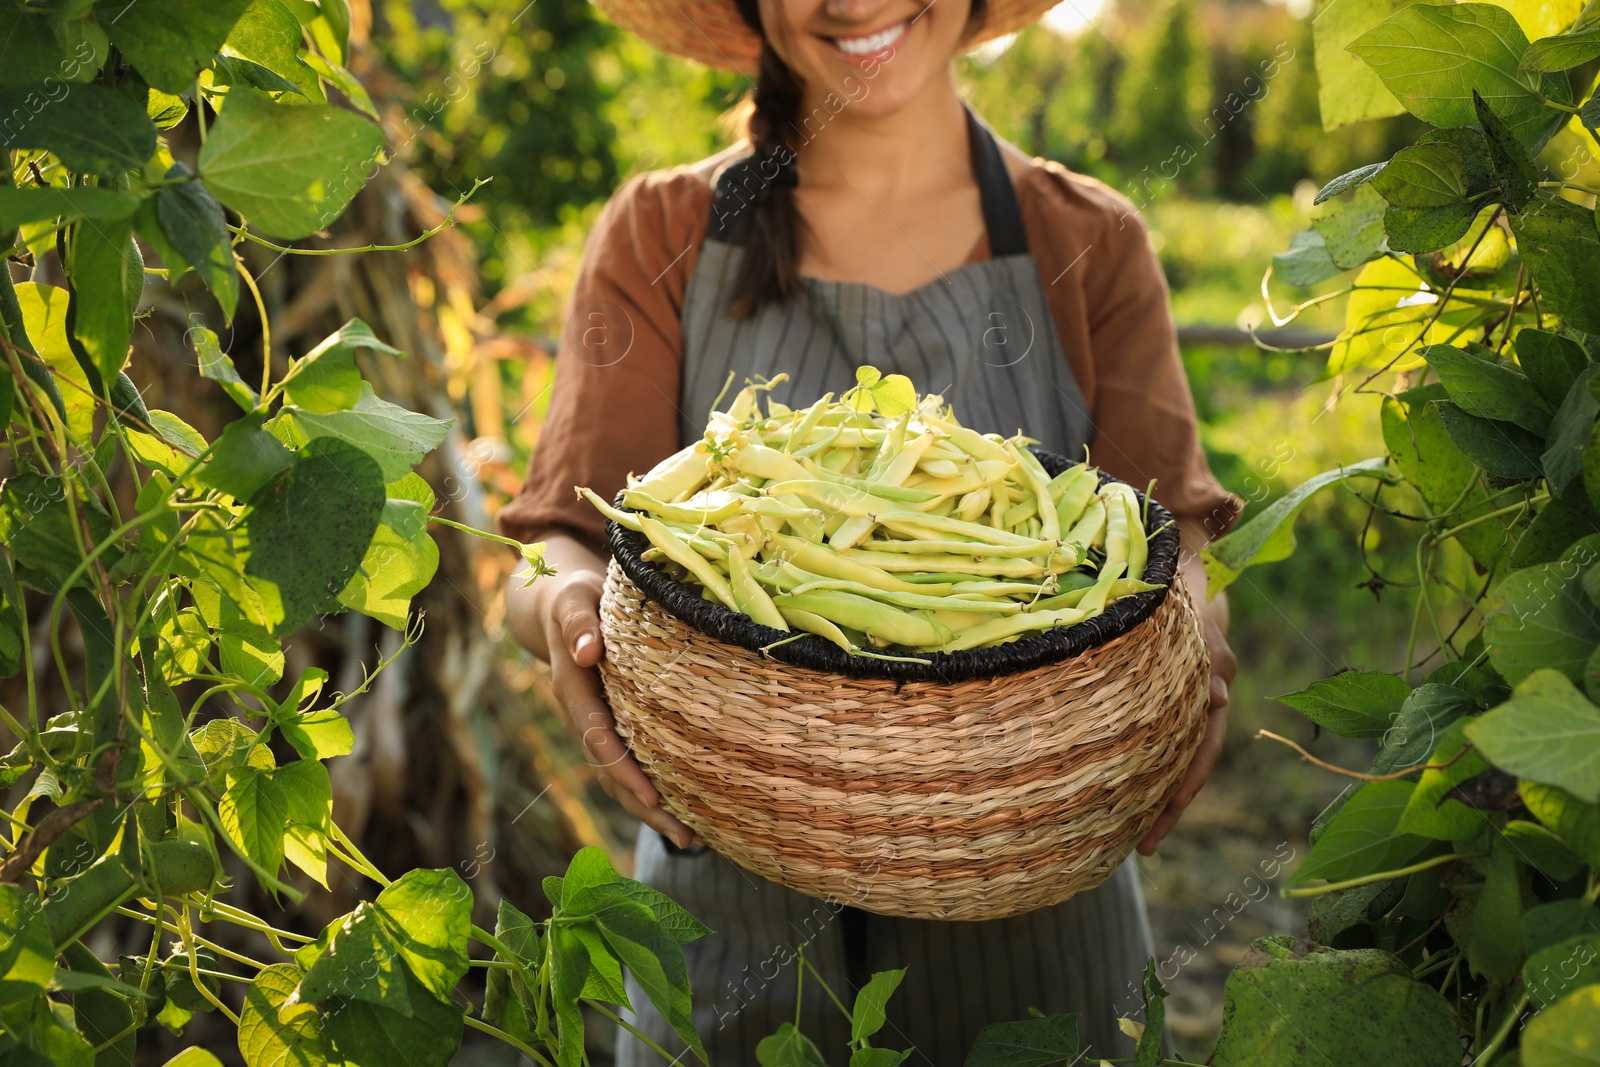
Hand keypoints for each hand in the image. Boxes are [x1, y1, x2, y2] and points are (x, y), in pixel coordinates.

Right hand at [519, 544, 695, 848]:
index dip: (622, 767)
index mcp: (573, 688)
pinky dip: (655, 792)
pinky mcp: (612, 727)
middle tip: (686, 838)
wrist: (561, 604)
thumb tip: (589, 651)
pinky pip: (631, 765)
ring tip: (695, 842)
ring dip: (653, 812)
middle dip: (646, 807)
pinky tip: (690, 812)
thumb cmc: (577, 596)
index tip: (650, 797)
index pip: (598, 735)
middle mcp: (582, 716)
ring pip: (621, 777)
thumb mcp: (574, 599)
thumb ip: (579, 624)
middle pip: (612, 770)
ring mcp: (596, 725)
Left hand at [1135, 612, 1233, 855]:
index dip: (1188, 784)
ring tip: (1121, 838)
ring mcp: (1175, 720)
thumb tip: (1222, 695)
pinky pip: (1146, 752)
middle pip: (1183, 775)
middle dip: (1166, 813)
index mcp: (1213, 706)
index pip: (1203, 754)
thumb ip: (1215, 661)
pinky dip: (1134, 775)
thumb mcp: (1206, 631)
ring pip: (1164, 769)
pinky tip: (1112, 798)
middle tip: (1142, 849)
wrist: (1177, 595)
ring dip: (1147, 802)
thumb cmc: (1192, 613)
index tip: (1170, 812)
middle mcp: (1196, 720)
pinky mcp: (1151, 716)